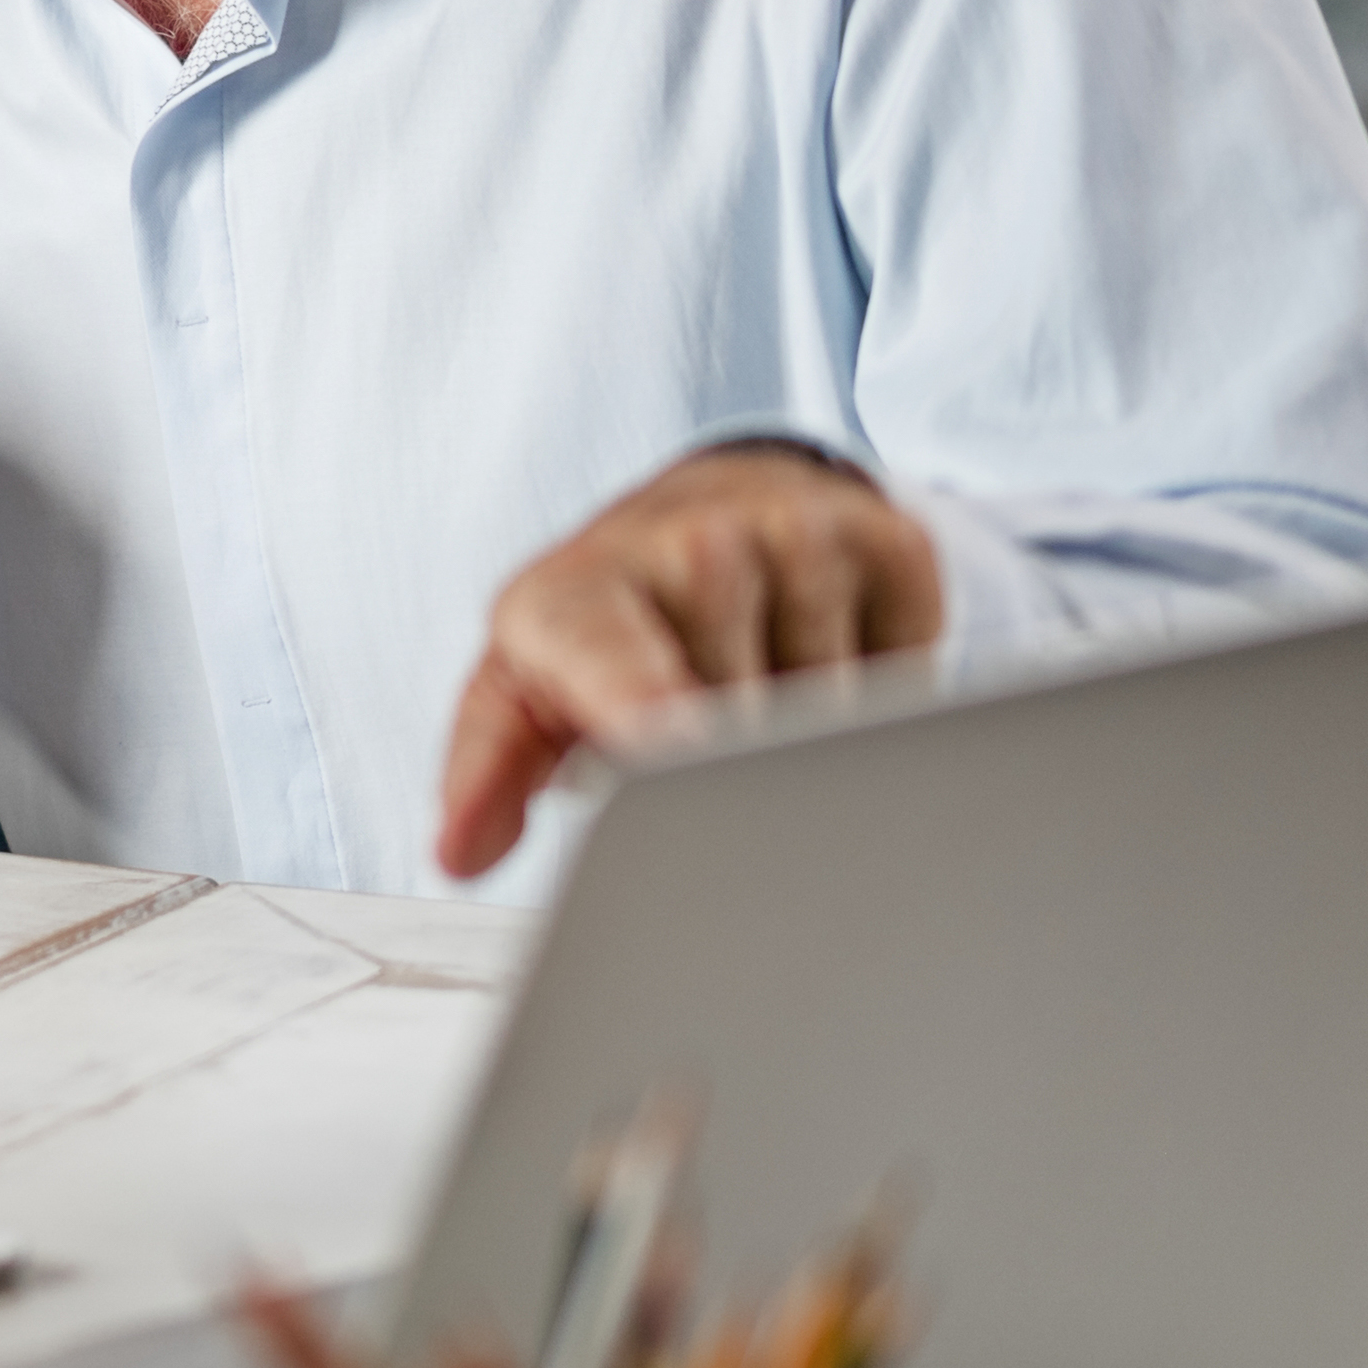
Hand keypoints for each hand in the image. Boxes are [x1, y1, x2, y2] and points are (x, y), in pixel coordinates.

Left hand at [433, 444, 947, 879]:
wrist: (702, 515)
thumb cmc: (602, 630)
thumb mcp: (523, 691)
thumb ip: (488, 774)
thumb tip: (458, 852)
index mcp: (574, 594)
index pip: (611, 662)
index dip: (646, 708)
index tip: (672, 746)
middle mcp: (685, 543)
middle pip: (739, 721)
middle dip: (728, 767)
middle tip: (694, 735)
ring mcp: (794, 530)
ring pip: (830, 706)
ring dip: (803, 732)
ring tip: (750, 684)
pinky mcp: (888, 536)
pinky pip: (909, 664)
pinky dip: (876, 686)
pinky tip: (820, 651)